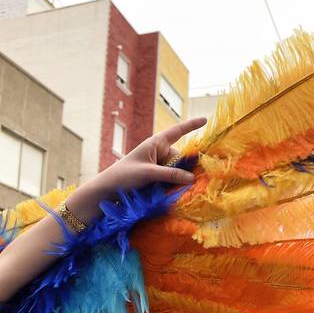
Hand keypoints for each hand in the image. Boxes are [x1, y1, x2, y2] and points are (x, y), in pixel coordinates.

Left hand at [74, 117, 204, 208]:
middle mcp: (159, 152)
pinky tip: (173, 192)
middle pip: (181, 158)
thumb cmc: (124, 175)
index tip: (205, 120)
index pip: (177, 132)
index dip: (191, 125)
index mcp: (156, 143)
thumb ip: (170, 174)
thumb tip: (192, 178)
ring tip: (175, 190)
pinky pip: (171, 179)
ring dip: (179, 179)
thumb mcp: (148, 173)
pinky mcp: (156, 177)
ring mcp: (158, 165)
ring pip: (177, 171)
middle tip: (192, 181)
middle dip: (186, 168)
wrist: (108, 189)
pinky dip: (174, 184)